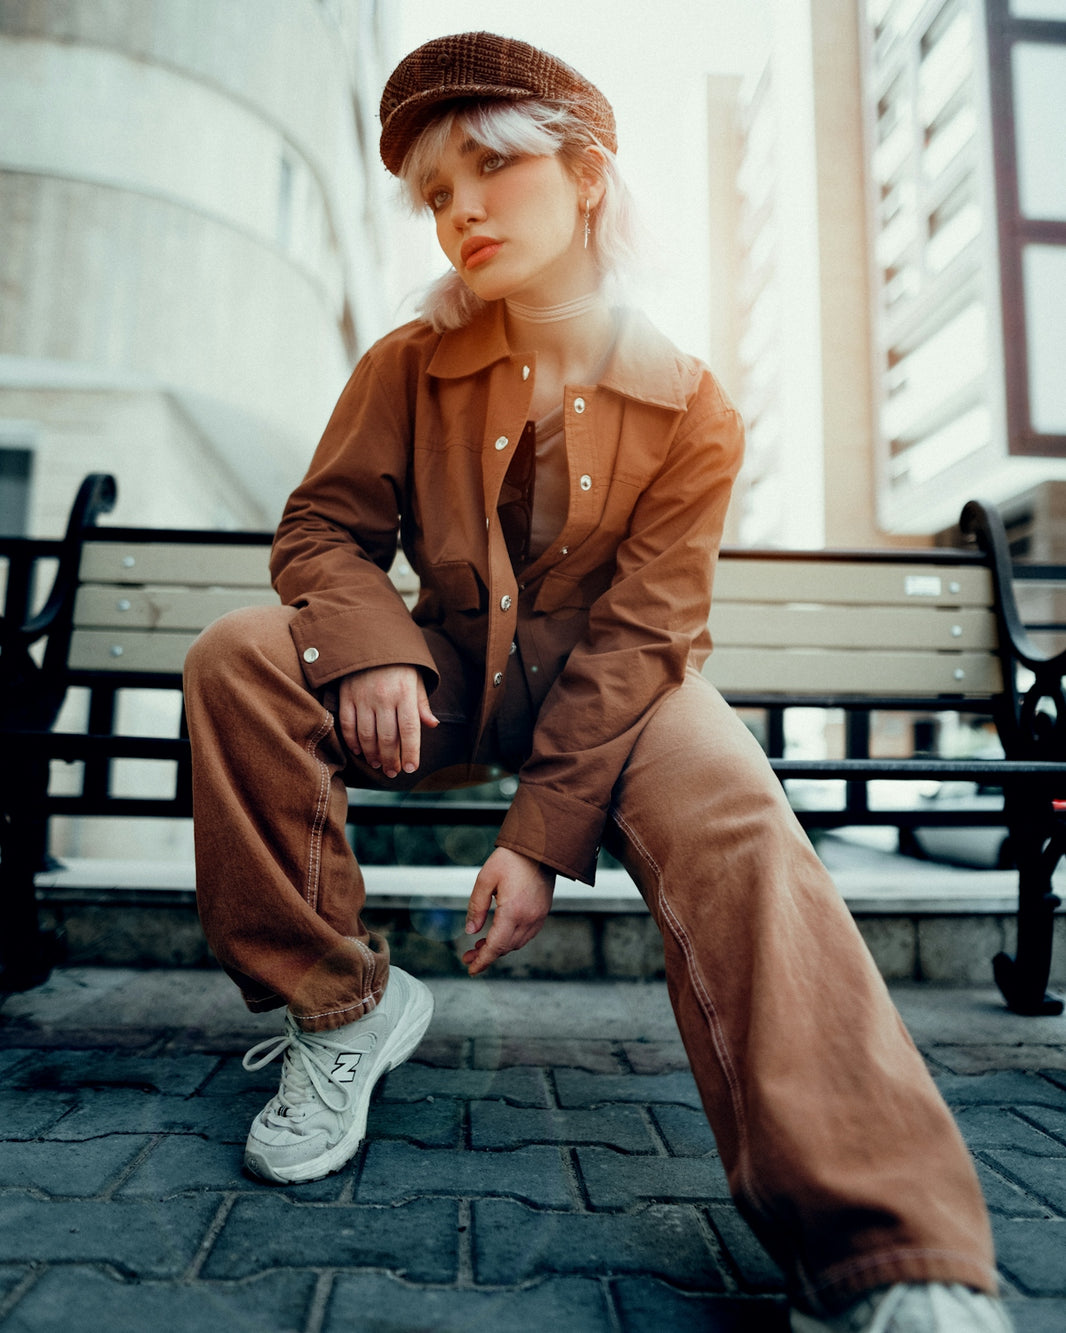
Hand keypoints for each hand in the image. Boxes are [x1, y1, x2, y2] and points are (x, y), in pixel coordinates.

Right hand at [338, 665, 437, 777]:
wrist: (369, 638)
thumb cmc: (398, 663)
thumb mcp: (416, 679)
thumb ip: (421, 704)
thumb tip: (432, 725)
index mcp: (404, 693)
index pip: (409, 729)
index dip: (410, 752)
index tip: (411, 768)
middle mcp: (384, 697)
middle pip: (387, 737)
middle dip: (391, 760)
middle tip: (394, 772)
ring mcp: (363, 697)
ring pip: (366, 735)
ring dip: (372, 755)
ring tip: (378, 765)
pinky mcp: (346, 696)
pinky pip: (348, 725)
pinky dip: (353, 741)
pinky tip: (360, 751)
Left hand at [462, 848, 555, 976]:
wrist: (540, 846)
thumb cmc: (511, 859)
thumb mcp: (485, 879)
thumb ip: (476, 907)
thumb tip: (470, 930)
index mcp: (513, 911)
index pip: (496, 946)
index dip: (483, 961)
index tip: (471, 970)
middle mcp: (529, 918)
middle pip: (506, 947)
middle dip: (486, 955)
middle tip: (468, 956)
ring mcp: (538, 916)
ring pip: (516, 943)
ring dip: (499, 948)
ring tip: (480, 946)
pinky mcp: (543, 912)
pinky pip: (526, 934)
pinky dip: (511, 939)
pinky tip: (499, 934)